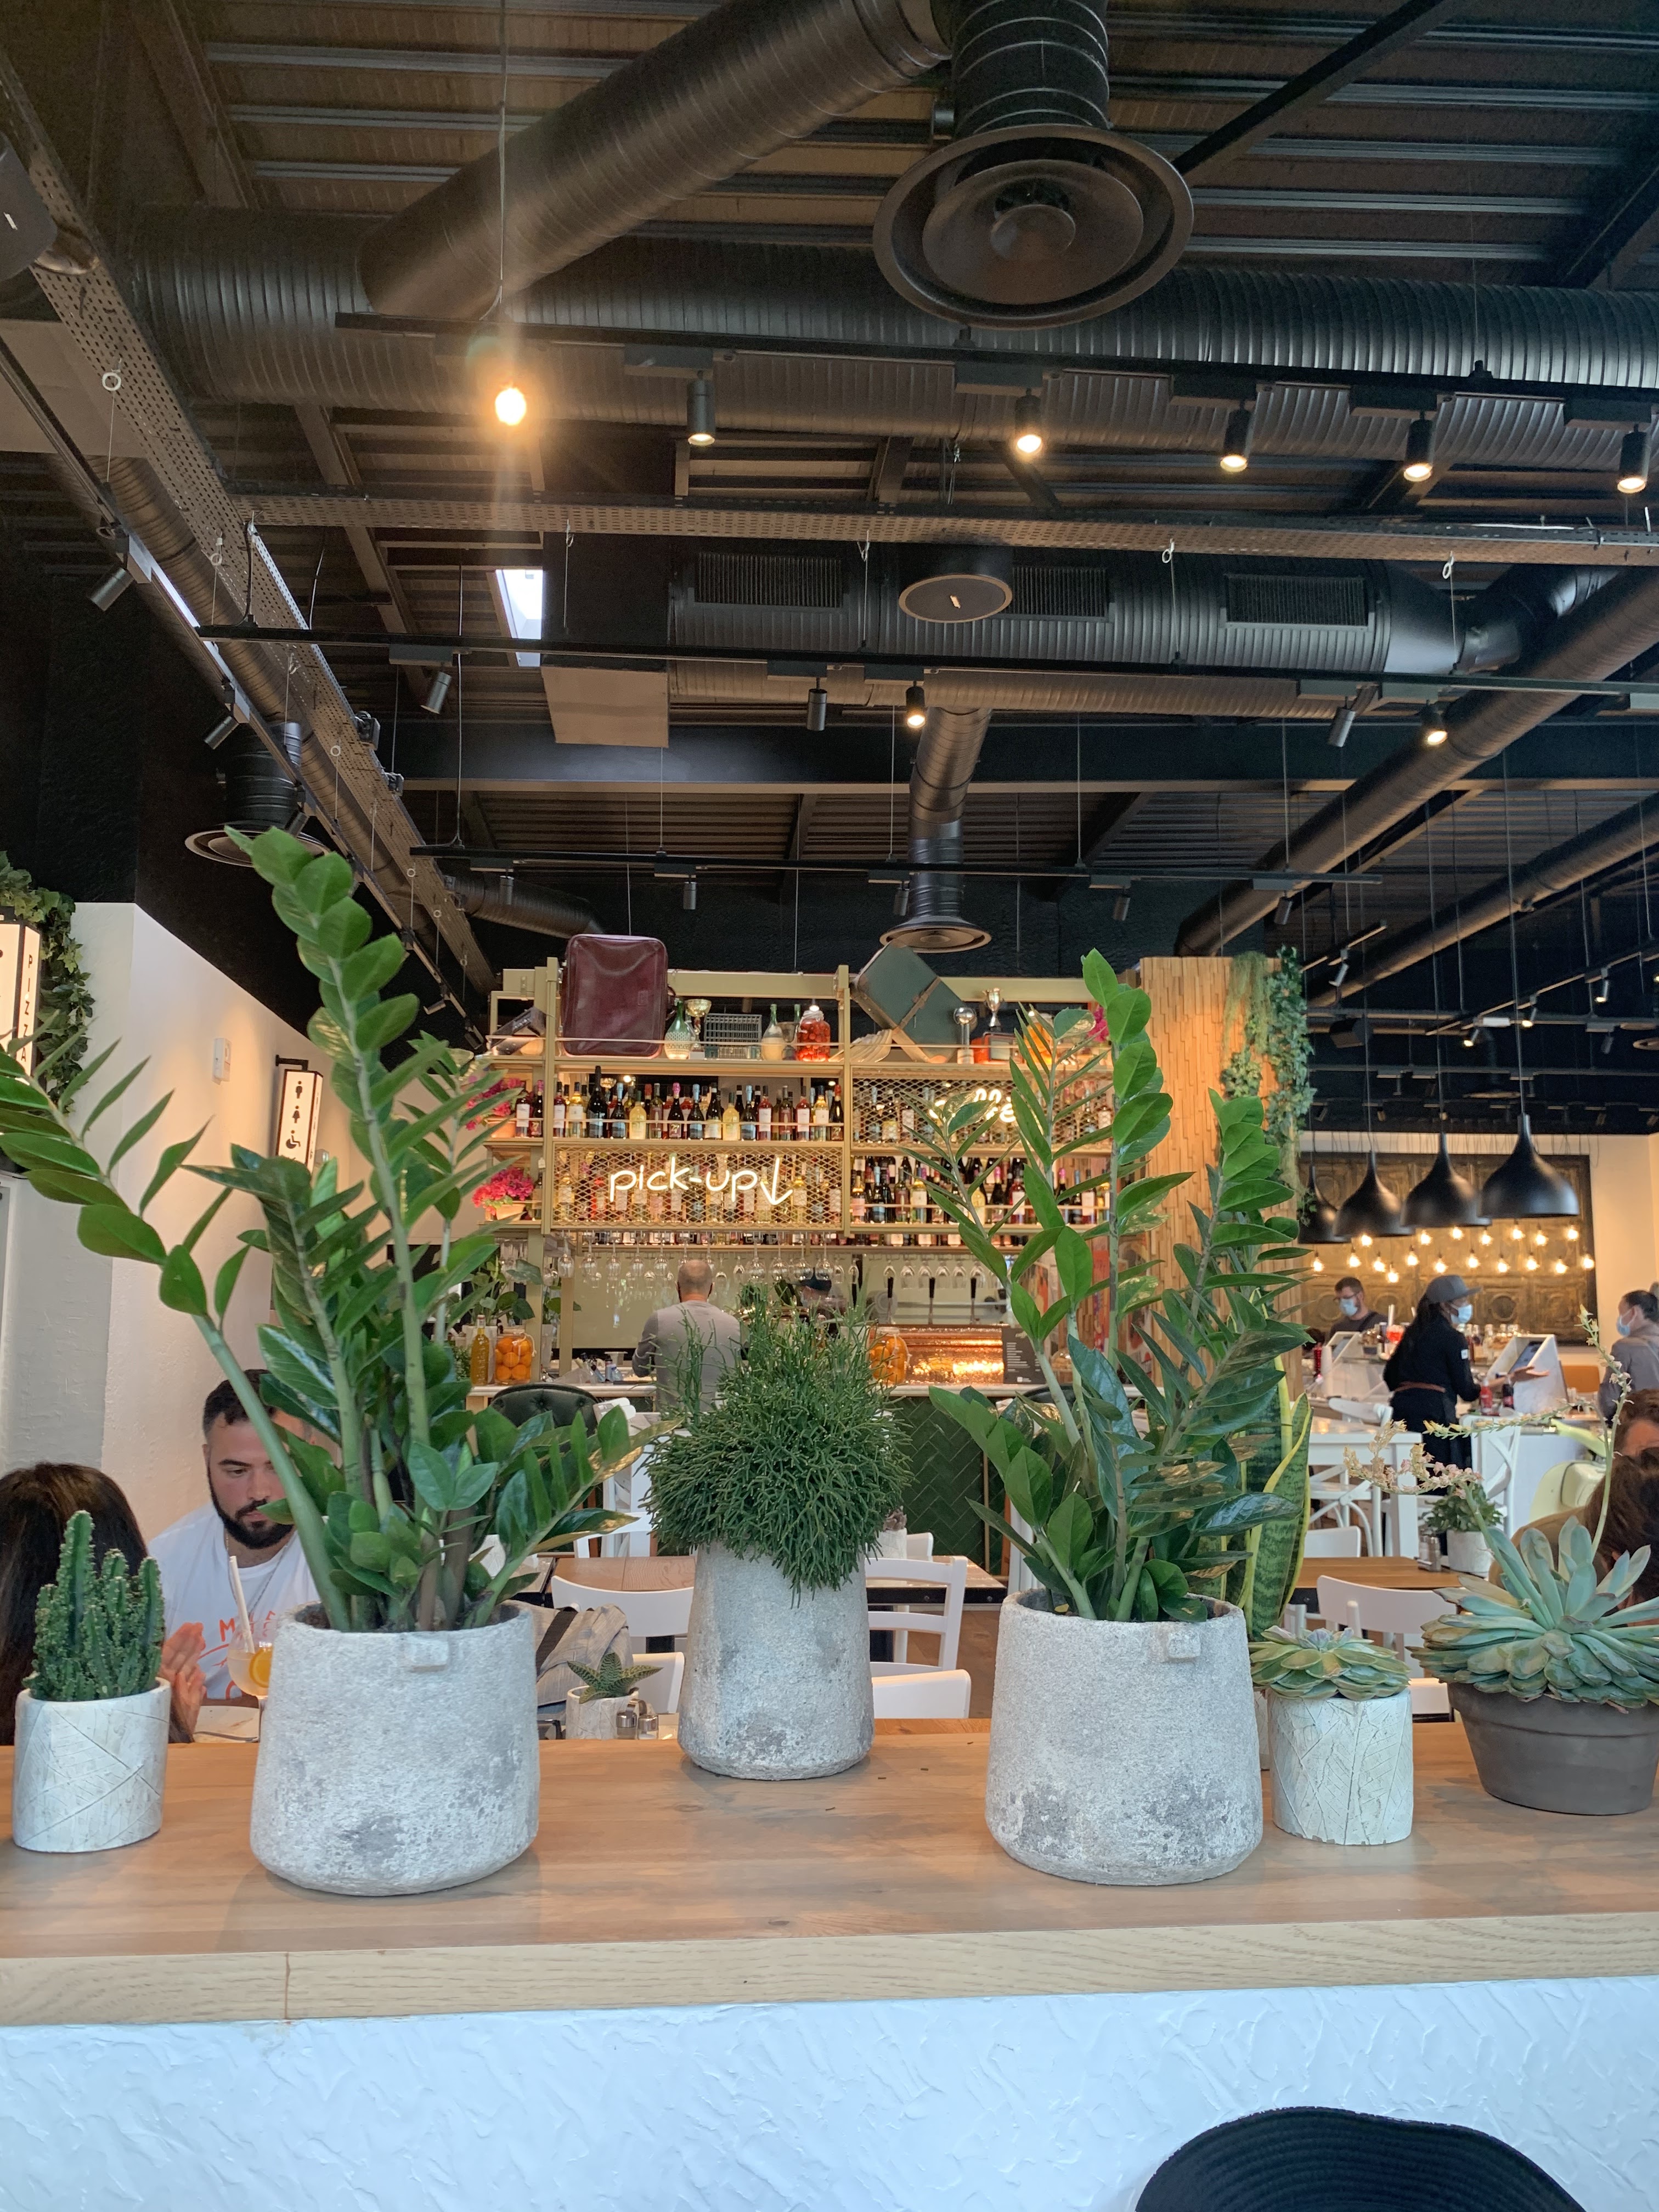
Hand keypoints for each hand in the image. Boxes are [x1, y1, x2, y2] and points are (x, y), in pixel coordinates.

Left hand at [159, 1622, 206, 1739]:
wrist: (172, 1749)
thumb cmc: (173, 1730)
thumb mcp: (182, 1711)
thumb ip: (190, 1694)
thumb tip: (197, 1674)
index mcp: (162, 1680)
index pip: (169, 1652)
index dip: (181, 1638)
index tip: (191, 1625)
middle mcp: (165, 1683)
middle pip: (176, 1657)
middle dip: (188, 1641)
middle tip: (199, 1627)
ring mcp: (172, 1692)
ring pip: (182, 1668)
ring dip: (192, 1654)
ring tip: (201, 1640)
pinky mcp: (179, 1701)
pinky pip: (187, 1685)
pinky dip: (194, 1677)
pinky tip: (199, 1671)